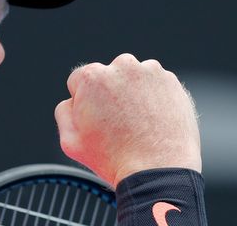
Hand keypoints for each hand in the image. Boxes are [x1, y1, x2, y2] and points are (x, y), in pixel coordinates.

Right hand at [54, 53, 200, 186]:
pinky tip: (153, 120)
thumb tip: (72, 100)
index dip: (84, 102)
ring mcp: (150, 72)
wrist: (159, 172)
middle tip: (118, 122)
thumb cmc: (113, 159)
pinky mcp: (172, 82)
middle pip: (107, 75)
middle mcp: (122, 66)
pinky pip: (156, 84)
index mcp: (92, 76)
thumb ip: (63, 111)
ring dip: (132, 92)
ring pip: (132, 78)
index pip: (79, 80)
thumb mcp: (69, 140)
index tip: (96, 119)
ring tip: (137, 122)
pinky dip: (153, 97)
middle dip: (109, 93)